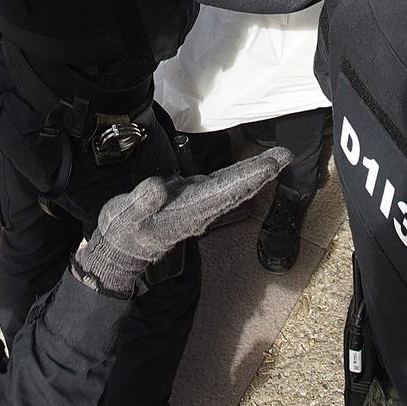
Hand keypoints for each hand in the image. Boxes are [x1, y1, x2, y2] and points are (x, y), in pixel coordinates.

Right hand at [73, 149, 291, 297]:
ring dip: (255, 174)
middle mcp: (200, 209)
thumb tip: (159, 187)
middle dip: (261, 173)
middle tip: (284, 155)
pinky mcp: (193, 201)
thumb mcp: (125, 217)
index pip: (225, 191)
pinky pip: (222, 187)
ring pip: (232, 188)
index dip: (249, 176)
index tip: (271, 164)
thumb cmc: (124, 231)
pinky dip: (240, 176)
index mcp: (188, 211)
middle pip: (237, 189)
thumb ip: (140, 202)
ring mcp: (199, 206)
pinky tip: (249, 170)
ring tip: (276, 159)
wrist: (122, 249)